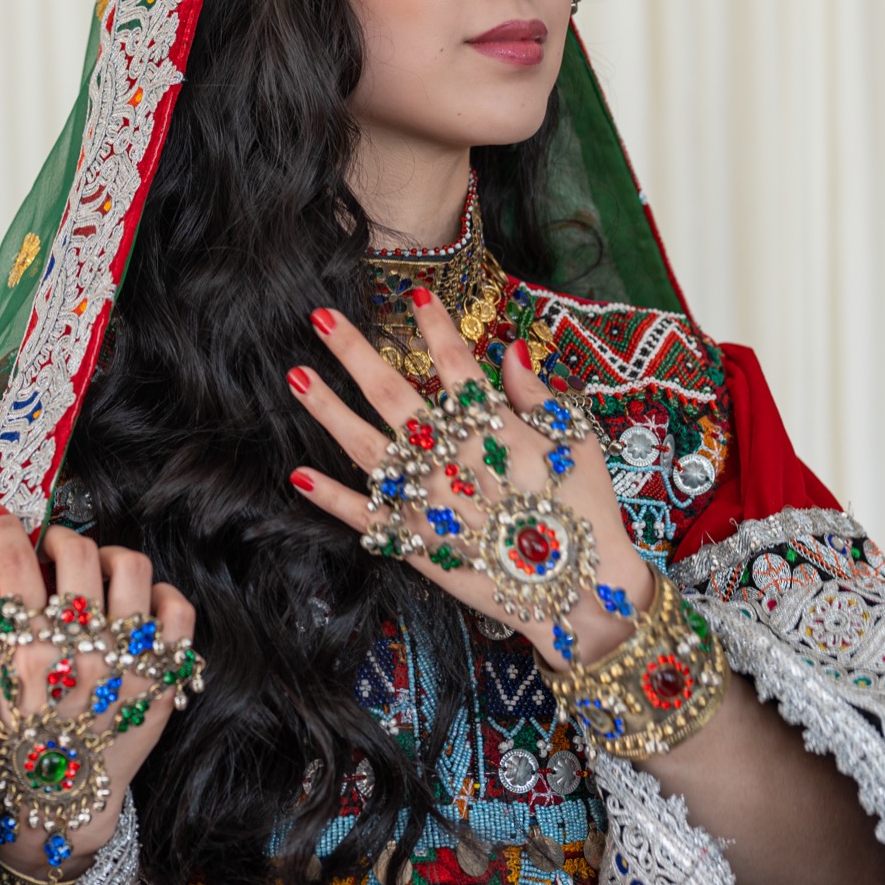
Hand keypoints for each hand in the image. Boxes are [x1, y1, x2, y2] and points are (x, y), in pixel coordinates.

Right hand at [0, 514, 196, 879]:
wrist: (63, 803)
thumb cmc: (23, 743)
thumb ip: (9, 630)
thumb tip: (20, 568)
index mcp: (30, 656)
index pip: (18, 567)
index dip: (8, 531)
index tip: (5, 518)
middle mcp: (82, 654)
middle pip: (80, 555)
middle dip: (63, 538)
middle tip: (56, 548)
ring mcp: (128, 664)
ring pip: (132, 567)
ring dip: (111, 558)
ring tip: (99, 572)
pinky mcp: (162, 679)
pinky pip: (178, 610)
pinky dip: (162, 596)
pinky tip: (142, 605)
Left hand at [286, 289, 654, 667]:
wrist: (581, 592)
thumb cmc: (588, 512)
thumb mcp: (577, 442)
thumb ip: (537, 395)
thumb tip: (509, 350)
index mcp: (494, 427)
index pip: (455, 362)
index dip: (435, 325)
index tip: (414, 293)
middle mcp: (452, 457)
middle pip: (392, 394)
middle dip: (354, 352)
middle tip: (319, 318)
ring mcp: (429, 501)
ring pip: (366, 447)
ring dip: (328, 409)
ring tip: (296, 376)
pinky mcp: (417, 543)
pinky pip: (366, 517)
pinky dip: (331, 498)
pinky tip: (298, 476)